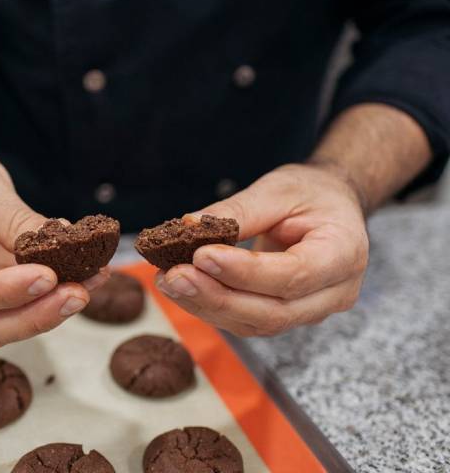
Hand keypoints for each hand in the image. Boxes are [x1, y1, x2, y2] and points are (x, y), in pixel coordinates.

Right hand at [0, 150, 107, 347]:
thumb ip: (15, 220)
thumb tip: (61, 245)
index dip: (5, 291)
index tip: (47, 277)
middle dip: (35, 315)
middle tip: (78, 294)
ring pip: (4, 327)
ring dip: (49, 311)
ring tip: (90, 283)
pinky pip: (17, 311)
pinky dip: (50, 300)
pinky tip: (82, 279)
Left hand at [156, 163, 368, 335]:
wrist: (330, 208)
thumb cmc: (311, 194)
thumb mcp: (279, 189)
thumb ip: (238, 209)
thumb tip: (187, 226)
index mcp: (344, 254)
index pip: (293, 275)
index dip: (245, 272)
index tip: (201, 256)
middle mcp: (334, 292)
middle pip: (273, 312)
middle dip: (217, 297)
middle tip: (174, 276)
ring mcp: (311, 311)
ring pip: (255, 323)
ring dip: (207, 305)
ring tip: (169, 281)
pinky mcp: (286, 315)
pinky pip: (246, 321)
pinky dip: (210, 307)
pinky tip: (182, 288)